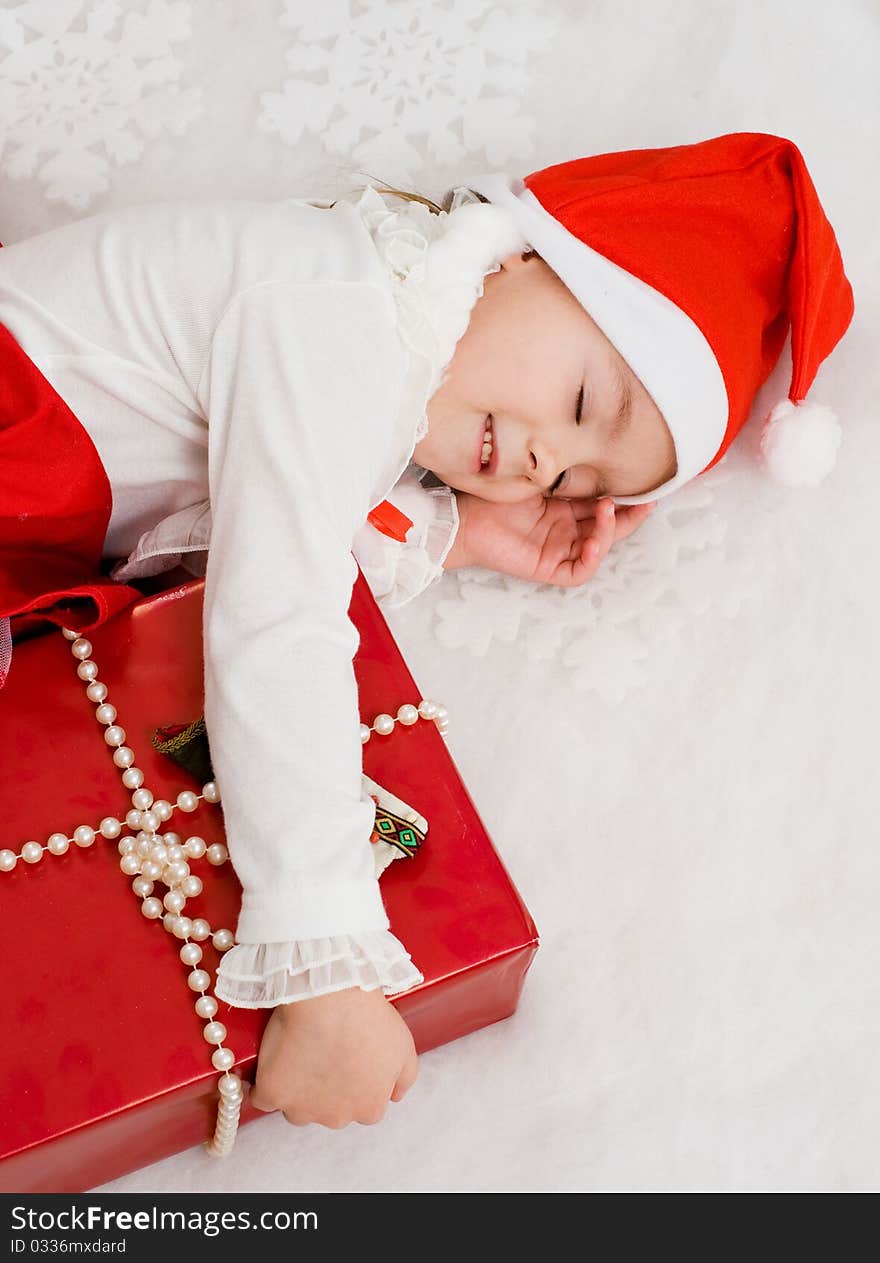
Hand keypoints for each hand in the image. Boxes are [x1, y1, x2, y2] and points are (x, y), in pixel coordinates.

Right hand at [248, 985, 417, 1127]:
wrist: (330, 993)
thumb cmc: (367, 1014)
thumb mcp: (404, 1046)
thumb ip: (404, 1078)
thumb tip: (393, 1096)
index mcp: (369, 1108)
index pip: (362, 1106)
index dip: (354, 1081)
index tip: (346, 1059)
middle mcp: (336, 1117)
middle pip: (328, 1110)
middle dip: (326, 1087)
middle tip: (324, 1050)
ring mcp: (301, 1109)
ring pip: (296, 1107)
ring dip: (297, 1088)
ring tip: (299, 1051)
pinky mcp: (272, 1094)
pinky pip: (263, 1097)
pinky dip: (265, 1084)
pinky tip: (271, 1065)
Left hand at [445, 491, 656, 586]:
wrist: (464, 516)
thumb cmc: (493, 494)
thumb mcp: (537, 476)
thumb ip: (565, 471)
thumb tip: (593, 449)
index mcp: (564, 509)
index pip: (603, 505)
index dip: (625, 498)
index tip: (643, 484)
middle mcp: (566, 530)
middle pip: (609, 527)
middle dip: (631, 515)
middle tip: (647, 500)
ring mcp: (559, 550)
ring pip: (599, 548)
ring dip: (610, 531)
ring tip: (609, 509)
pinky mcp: (549, 568)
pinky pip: (580, 570)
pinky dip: (592, 557)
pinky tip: (594, 539)